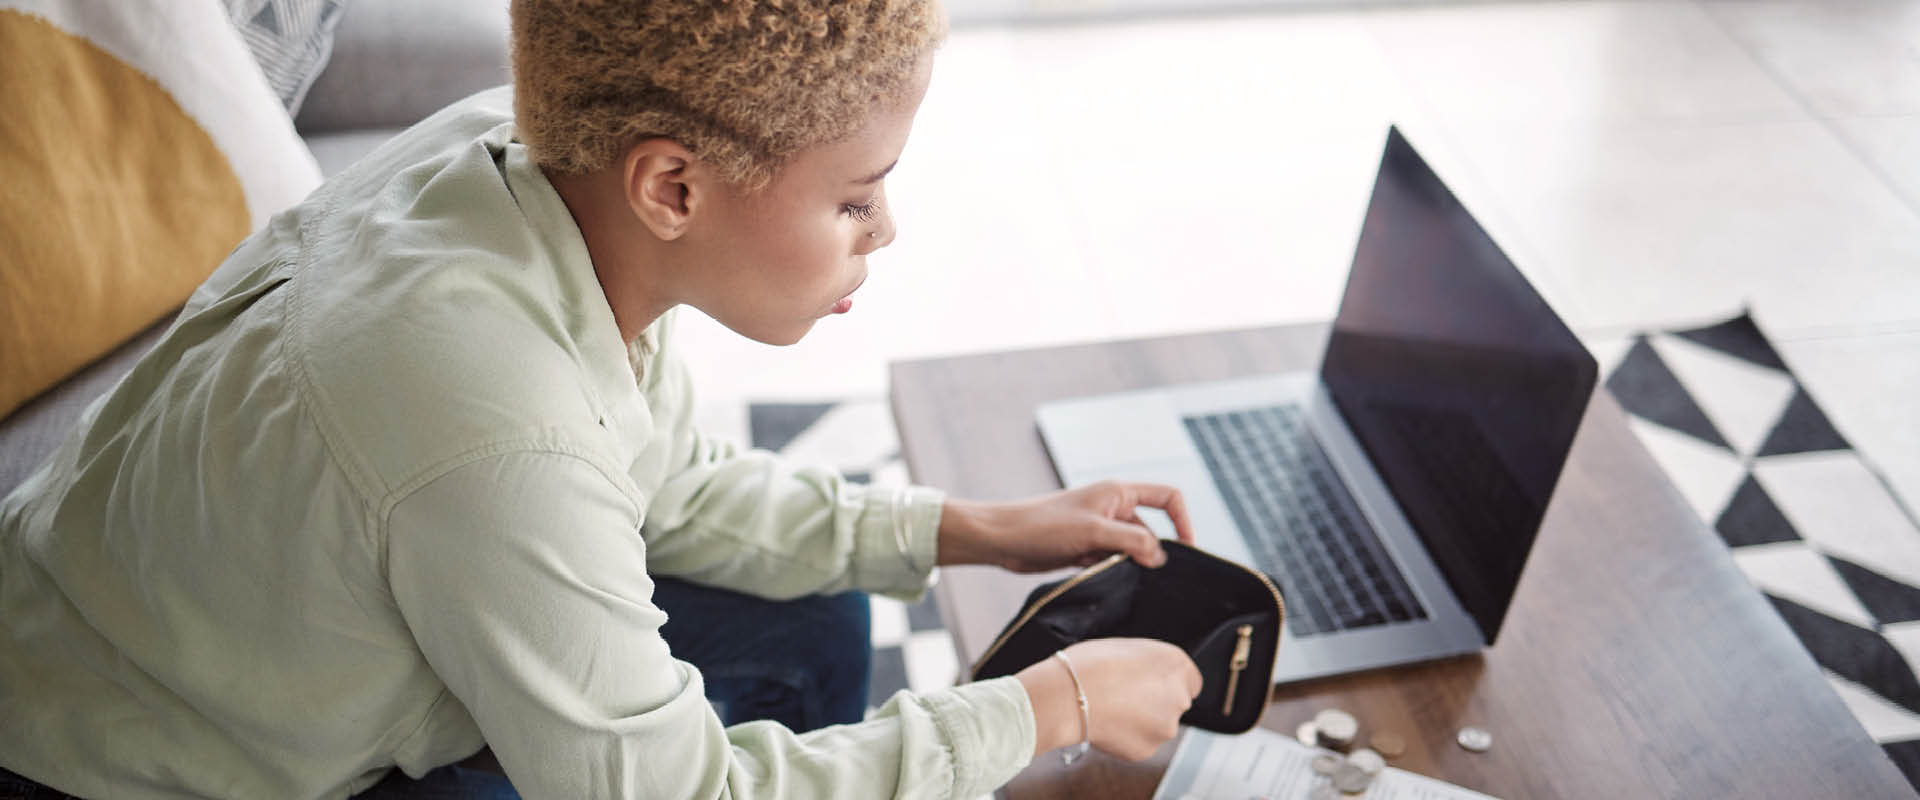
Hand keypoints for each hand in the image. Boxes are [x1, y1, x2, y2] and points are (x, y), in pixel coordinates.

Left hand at [937, 481, 1195, 571]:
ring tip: (1110, 574)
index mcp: (1118, 493)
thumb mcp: (1094, 532)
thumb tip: (1161, 557)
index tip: (1186, 549)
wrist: (1003, 539)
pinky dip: (1111, 571)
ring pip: (1131, 551)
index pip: (1167, 497)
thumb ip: (1132, 542)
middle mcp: (1112, 509)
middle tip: (1145, 576)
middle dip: (1150, 553)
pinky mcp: (1085, 549)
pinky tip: (1097, 578)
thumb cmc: (1043, 525)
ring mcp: (1099, 530)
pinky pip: (1112, 562)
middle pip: (1150, 530)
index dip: (1183, 520)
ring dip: (1127, 565)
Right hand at [1015, 638, 1202, 760]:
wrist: (1066, 696)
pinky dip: (1128, 737)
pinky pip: (1142, 743)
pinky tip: (1108, 724)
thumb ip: (1150, 661)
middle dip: (1156, 701)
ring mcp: (1165, 727)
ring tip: (1112, 708)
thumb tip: (1151, 673)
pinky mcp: (1148, 749)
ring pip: (1159, 725)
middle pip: (1175, 703)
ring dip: (1143, 720)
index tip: (1151, 682)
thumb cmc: (1089, 665)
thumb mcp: (1127, 647)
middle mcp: (1179, 697)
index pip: (1190, 679)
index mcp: (1176, 665)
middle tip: (1126, 694)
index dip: (1168, 680)